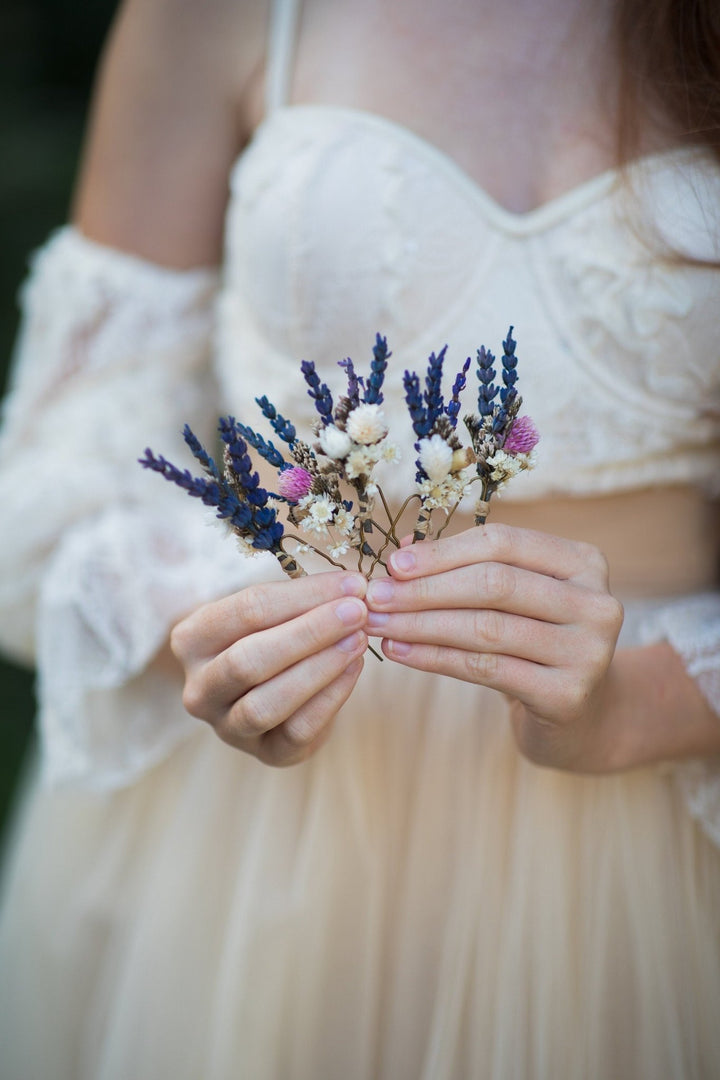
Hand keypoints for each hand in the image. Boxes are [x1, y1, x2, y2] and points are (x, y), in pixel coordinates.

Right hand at [170, 571, 367, 765]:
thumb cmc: (267, 637)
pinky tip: (354, 668)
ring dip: (319, 668)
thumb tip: (351, 589)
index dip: (302, 595)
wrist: (267, 690)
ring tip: (356, 640)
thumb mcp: (269, 613)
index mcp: (191, 640)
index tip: (350, 584)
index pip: (246, 610)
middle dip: (310, 632)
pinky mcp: (265, 754)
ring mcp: (227, 728)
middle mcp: (200, 689)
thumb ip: (301, 601)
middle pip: (249, 660)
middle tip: (356, 612)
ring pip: (266, 704)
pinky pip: (297, 730)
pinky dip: (330, 698)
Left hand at [365, 524, 624, 771]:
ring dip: (421, 625)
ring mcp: (588, 651)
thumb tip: (403, 549)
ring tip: (379, 625)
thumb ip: (465, 568)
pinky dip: (435, 659)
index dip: (443, 552)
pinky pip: (486, 668)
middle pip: (495, 583)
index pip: (503, 543)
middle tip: (374, 597)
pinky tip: (401, 653)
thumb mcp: (512, 600)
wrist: (582, 716)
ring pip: (486, 628)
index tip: (393, 564)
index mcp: (584, 562)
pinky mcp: (568, 695)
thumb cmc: (535, 645)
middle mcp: (596, 603)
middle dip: (426, 589)